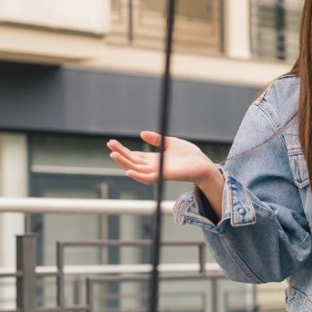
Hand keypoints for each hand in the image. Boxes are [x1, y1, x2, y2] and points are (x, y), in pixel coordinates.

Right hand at [108, 131, 224, 217]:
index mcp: (153, 159)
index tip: (112, 143)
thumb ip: (156, 139)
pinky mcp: (163, 176)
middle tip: (109, 146)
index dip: (123, 150)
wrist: (202, 164)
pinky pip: (147, 178)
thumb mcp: (169, 142)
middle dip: (120, 154)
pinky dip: (137, 175)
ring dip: (124, 163)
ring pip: (136, 169)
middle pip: (132, 161)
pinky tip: (128, 170)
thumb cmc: (189, 155)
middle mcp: (153, 167)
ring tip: (113, 155)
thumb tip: (141, 133)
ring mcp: (157, 172)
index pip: (134, 156)